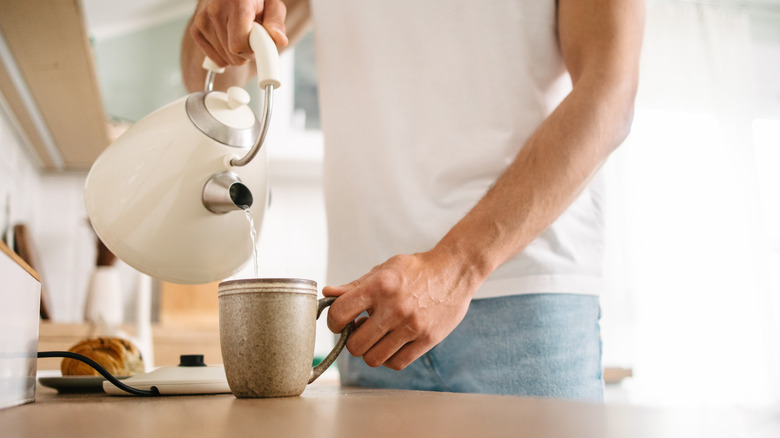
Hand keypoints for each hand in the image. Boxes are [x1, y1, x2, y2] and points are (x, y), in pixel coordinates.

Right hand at [189, 0, 287, 66]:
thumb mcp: (271, 4)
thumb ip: (276, 23)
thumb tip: (279, 41)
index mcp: (236, 3)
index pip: (239, 46)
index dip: (252, 50)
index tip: (259, 45)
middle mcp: (215, 11)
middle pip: (233, 55)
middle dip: (247, 53)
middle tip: (252, 37)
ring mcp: (202, 21)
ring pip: (225, 59)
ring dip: (236, 54)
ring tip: (240, 35)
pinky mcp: (196, 30)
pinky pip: (215, 59)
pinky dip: (225, 55)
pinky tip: (229, 40)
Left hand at [323, 251, 479, 369]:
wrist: (454, 270)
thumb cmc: (416, 269)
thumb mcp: (384, 270)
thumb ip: (355, 285)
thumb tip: (328, 293)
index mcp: (379, 286)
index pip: (340, 313)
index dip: (334, 322)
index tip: (340, 323)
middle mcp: (394, 308)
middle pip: (355, 345)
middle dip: (353, 341)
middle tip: (361, 331)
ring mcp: (412, 326)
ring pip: (374, 358)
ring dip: (371, 351)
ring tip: (378, 336)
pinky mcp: (428, 339)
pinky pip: (397, 363)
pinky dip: (389, 359)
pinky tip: (392, 344)